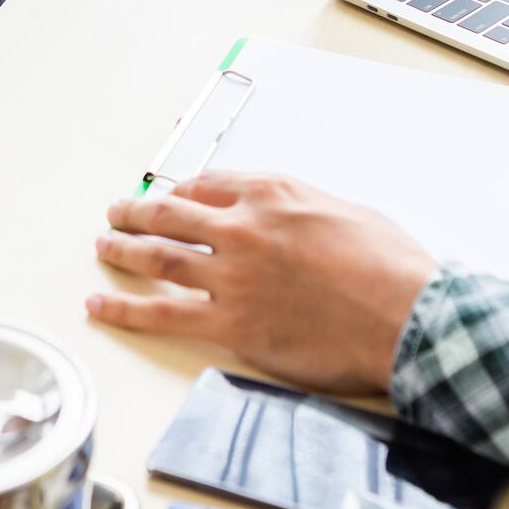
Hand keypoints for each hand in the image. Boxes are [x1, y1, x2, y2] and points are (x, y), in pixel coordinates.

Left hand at [88, 172, 433, 393]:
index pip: (207, 185)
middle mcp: (241, 228)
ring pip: (157, 257)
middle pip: (169, 214)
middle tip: (116, 214)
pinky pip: (162, 315)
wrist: (409, 318)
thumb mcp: (346, 210)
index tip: (169, 197)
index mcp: (270, 195)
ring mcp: (230, 276)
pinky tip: (99, 306)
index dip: (180, 192)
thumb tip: (288, 215)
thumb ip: (303, 207)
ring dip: (121, 250)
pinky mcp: (229, 323)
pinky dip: (124, 310)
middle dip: (135, 212)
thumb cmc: (391, 268)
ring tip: (102, 247)